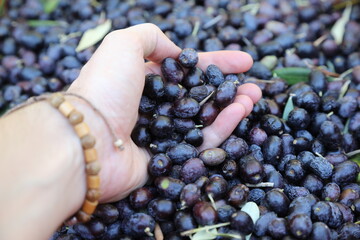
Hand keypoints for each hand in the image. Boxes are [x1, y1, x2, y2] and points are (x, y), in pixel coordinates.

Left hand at [68, 23, 261, 201]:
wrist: (87, 141)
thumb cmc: (104, 90)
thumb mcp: (123, 45)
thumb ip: (151, 38)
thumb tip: (177, 53)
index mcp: (143, 83)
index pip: (186, 71)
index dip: (214, 65)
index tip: (242, 61)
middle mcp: (153, 109)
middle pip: (198, 97)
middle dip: (227, 89)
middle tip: (253, 85)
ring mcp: (161, 135)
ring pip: (204, 120)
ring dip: (231, 107)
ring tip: (253, 96)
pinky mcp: (168, 159)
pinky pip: (200, 143)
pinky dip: (222, 127)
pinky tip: (240, 111)